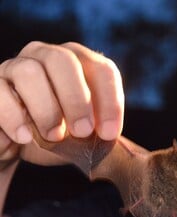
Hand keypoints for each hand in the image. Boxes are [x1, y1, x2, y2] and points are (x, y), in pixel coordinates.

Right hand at [0, 41, 123, 166]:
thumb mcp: (82, 135)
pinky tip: (25, 137)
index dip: (110, 101)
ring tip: (54, 137)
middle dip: (77, 99)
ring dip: (47, 109)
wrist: (19, 145)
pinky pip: (0, 93)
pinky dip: (15, 118)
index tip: (109, 133)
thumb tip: (106, 134)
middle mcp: (47, 56)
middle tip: (83, 132)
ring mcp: (16, 66)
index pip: (102, 69)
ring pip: (30, 72)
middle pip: (63, 60)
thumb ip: (96, 130)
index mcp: (80, 63)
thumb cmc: (58, 135)